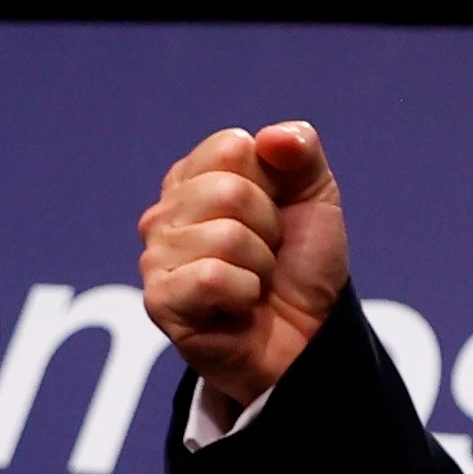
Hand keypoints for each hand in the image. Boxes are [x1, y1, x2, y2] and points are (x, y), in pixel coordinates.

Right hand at [137, 122, 350, 411]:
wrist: (310, 337)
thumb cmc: (303, 267)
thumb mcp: (316, 198)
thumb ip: (301, 151)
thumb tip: (271, 136)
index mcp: (196, 178)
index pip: (231, 147)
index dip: (272, 182)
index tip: (277, 214)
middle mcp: (166, 213)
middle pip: (227, 190)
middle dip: (268, 227)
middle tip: (267, 256)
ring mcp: (156, 257)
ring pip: (223, 235)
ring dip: (259, 265)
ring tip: (254, 283)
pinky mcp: (159, 301)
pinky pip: (210, 277)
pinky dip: (243, 294)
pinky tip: (237, 308)